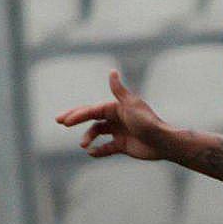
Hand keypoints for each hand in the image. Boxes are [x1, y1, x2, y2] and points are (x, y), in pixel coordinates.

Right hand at [54, 70, 168, 159]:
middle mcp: (117, 118)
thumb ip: (119, 90)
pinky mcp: (123, 145)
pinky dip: (98, 150)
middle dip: (76, 119)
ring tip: (84, 145)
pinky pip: (106, 148)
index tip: (65, 121)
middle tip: (60, 121)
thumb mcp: (131, 105)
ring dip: (88, 137)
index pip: (93, 110)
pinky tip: (92, 152)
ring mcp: (120, 132)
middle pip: (92, 118)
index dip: (78, 114)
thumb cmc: (148, 122)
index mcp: (117, 107)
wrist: (163, 142)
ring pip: (97, 132)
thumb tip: (112, 71)